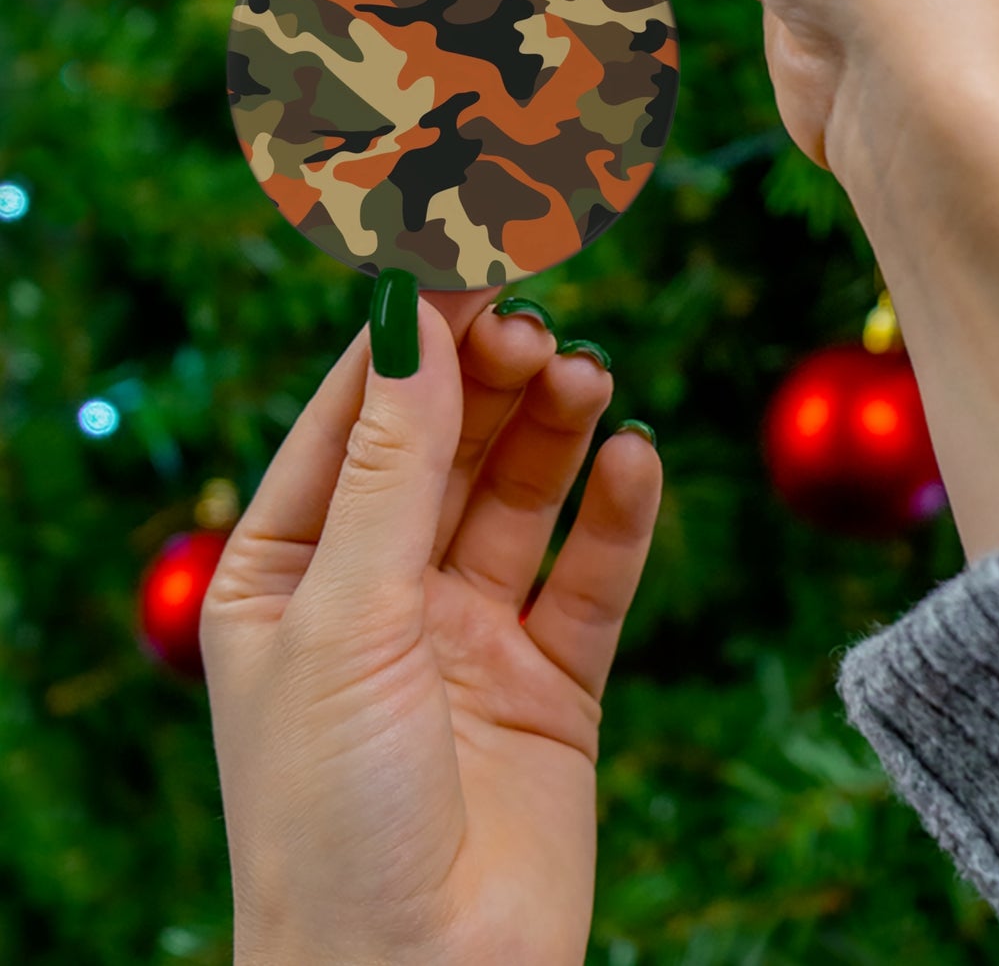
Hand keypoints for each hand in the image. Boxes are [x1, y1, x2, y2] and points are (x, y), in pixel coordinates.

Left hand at [201, 289, 661, 965]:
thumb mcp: (346, 618)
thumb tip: (414, 319)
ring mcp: (468, 633)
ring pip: (521, 497)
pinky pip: (591, 576)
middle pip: (446, 444)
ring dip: (555, 430)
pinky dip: (618, 515)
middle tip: (537, 327)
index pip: (354, 417)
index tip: (467, 257)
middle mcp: (379, 592)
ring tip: (587, 377)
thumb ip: (392, 465)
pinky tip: (635, 461)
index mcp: (289, 572)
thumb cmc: (331, 815)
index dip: (410, 336)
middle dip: (489, 379)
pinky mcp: (552, 680)